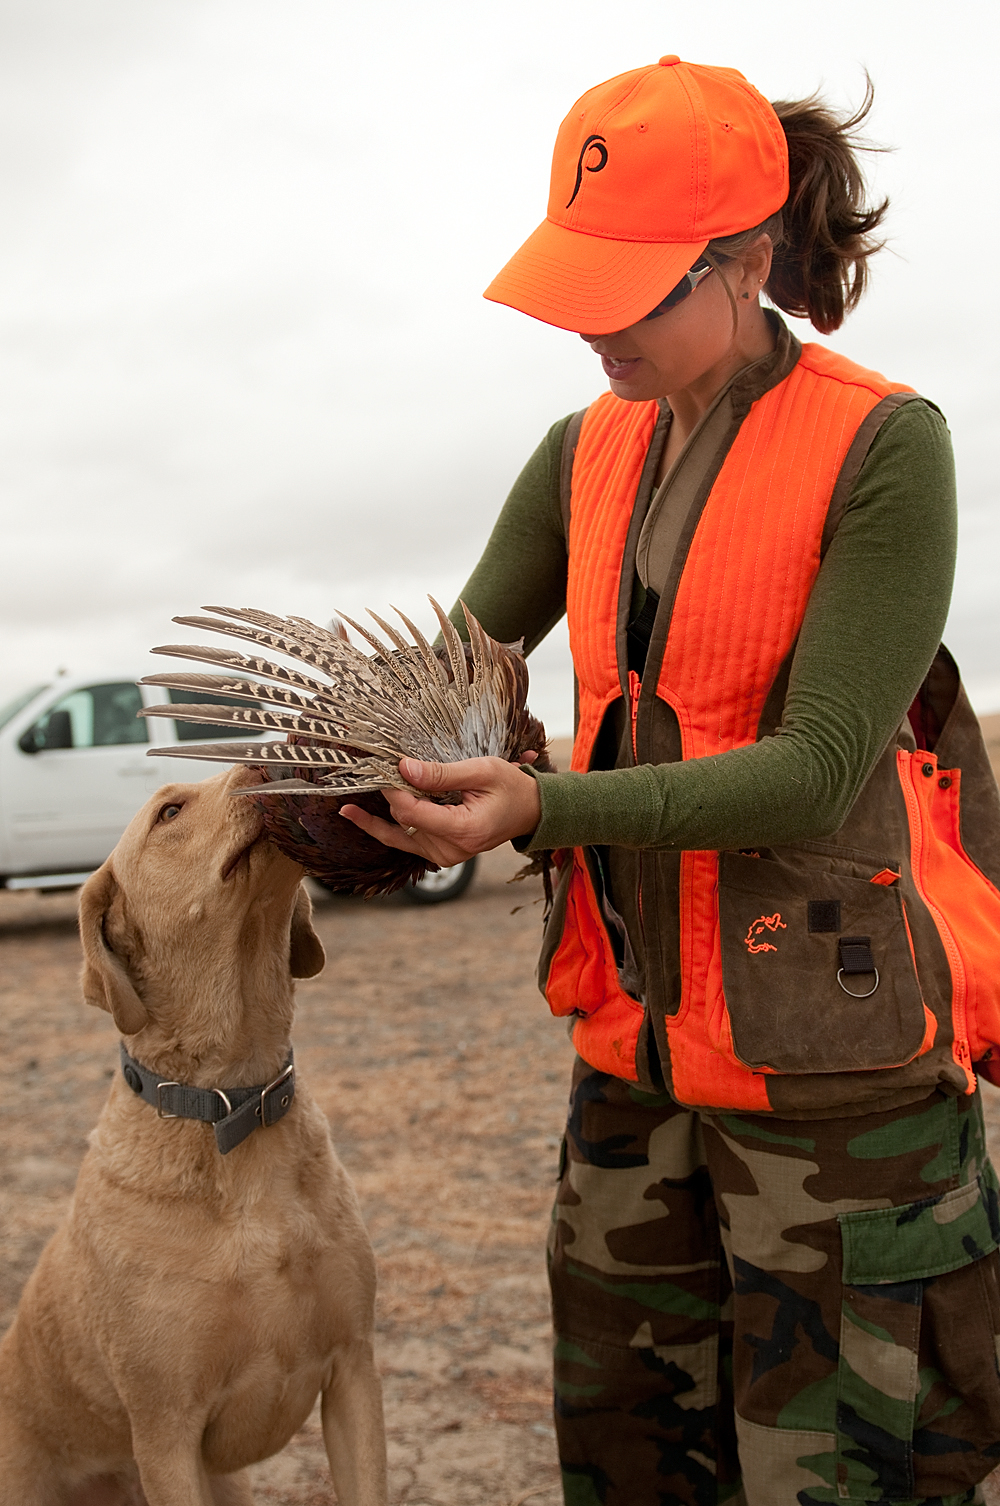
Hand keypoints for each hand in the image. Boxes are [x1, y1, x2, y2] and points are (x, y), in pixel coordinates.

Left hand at [339, 754, 541, 866]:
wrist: (530, 811)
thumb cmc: (510, 787)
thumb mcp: (480, 771)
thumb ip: (441, 773)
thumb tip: (403, 769)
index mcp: (463, 830)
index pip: (412, 813)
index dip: (393, 791)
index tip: (383, 768)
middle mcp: (451, 850)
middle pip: (403, 825)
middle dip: (385, 800)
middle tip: (362, 780)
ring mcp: (445, 855)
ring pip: (400, 836)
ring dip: (378, 819)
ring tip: (348, 807)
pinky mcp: (441, 853)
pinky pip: (407, 842)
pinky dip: (386, 828)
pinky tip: (360, 817)